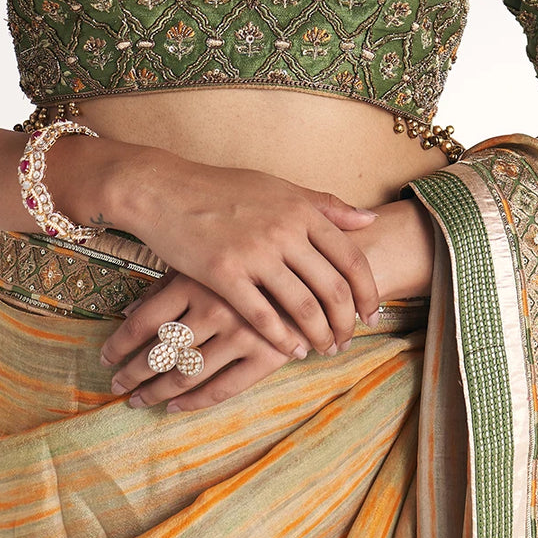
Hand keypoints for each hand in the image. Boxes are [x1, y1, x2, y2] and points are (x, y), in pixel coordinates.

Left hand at [102, 271, 298, 412]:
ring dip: (155, 392)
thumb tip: (128, 310)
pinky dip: (193, 402)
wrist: (318, 264)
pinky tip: (174, 407)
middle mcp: (216, 308)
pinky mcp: (267, 355)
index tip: (105, 359)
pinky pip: (222, 388)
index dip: (119, 345)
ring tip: (137, 401)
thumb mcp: (207, 261)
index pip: (143, 322)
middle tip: (115, 387)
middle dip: (132, 373)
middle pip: (160, 352)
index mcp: (196, 280)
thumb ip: (170, 284)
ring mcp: (242, 334)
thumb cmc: (253, 258)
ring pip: (186, 374)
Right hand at [110, 152, 381, 356]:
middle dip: (346, 322)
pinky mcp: (224, 273)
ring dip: (320, 335)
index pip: (351, 258)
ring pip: (304, 307)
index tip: (372, 314)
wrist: (165, 190)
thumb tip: (369, 220)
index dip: (368, 292)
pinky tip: (291, 350)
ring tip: (324, 348)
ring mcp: (255, 252)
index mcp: (301, 209)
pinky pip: (263, 316)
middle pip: (333, 288)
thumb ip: (324, 205)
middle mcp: (284, 230)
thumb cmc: (222, 189)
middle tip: (348, 340)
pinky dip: (283, 339)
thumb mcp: (278, 188)